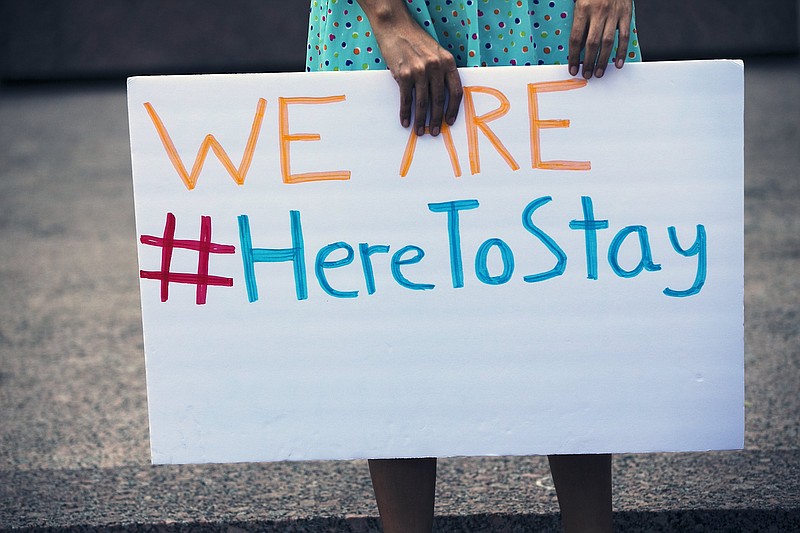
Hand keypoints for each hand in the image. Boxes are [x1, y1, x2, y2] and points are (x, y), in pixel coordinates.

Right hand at [358, 0, 461, 135]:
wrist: (396, 27)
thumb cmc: (416, 41)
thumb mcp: (436, 53)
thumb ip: (441, 71)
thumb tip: (441, 98)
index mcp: (447, 62)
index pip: (456, 91)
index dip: (454, 109)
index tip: (450, 121)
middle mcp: (435, 67)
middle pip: (439, 100)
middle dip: (437, 119)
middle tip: (435, 132)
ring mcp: (419, 71)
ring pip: (423, 103)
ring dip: (421, 120)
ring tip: (420, 131)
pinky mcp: (403, 74)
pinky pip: (406, 99)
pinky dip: (406, 113)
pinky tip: (405, 121)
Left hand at [568, 0, 632, 78]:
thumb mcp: (579, 0)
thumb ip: (578, 20)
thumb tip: (575, 44)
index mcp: (583, 8)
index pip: (576, 38)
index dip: (574, 56)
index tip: (573, 68)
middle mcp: (598, 12)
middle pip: (592, 43)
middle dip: (588, 62)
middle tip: (586, 75)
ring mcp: (614, 14)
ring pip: (608, 42)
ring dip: (603, 60)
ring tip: (599, 72)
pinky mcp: (626, 14)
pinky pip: (624, 36)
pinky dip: (622, 51)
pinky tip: (619, 63)